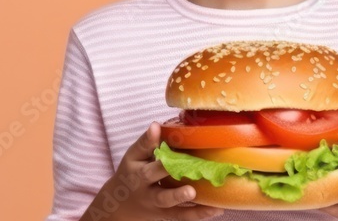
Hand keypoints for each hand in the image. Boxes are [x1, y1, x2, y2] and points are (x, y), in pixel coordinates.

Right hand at [83, 122, 223, 220]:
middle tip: (176, 160)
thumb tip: (156, 125)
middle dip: (164, 170)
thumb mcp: (133, 158)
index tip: (156, 127)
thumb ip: (146, 143)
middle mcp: (143, 186)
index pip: (141, 152)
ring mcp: (155, 202)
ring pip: (167, 201)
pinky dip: (199, 213)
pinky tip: (216, 208)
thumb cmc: (131, 175)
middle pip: (152, 177)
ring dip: (180, 196)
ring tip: (194, 191)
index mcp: (136, 167)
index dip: (149, 140)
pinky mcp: (166, 214)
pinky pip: (182, 216)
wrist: (121, 206)